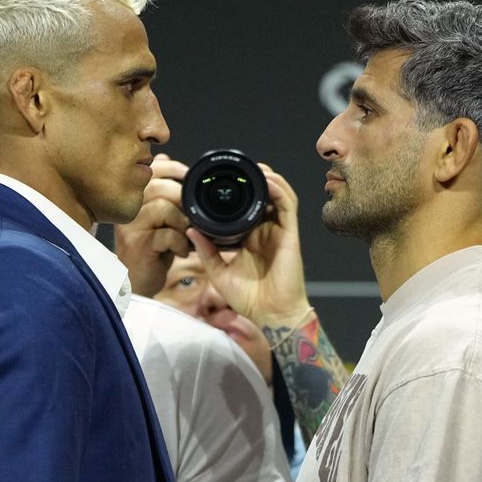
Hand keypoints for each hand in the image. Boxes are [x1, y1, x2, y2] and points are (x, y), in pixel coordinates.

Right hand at [115, 154, 192, 296]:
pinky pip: (165, 235)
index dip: (171, 167)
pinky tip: (180, 251)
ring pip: (162, 209)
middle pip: (157, 188)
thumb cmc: (150, 247)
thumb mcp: (156, 215)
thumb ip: (160, 189)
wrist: (138, 281)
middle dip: (181, 197)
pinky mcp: (138, 247)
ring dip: (181, 221)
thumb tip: (163, 157)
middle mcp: (128, 211)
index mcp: (133, 199)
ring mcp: (131, 229)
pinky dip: (179, 242)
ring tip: (186, 234)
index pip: (150, 171)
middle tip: (191, 213)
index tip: (187, 175)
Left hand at [187, 164, 311, 329]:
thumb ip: (206, 251)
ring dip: (268, 178)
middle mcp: (266, 231)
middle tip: (236, 168)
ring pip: (279, 194)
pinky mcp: (290, 233)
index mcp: (251, 238)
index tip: (220, 181)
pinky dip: (279, 189)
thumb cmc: (248, 298)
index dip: (238, 192)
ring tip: (254, 168)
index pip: (246, 208)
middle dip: (254, 179)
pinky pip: (288, 204)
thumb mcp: (219, 272)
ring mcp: (279, 230)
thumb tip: (191, 229)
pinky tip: (266, 180)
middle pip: (264, 195)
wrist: (271, 313)